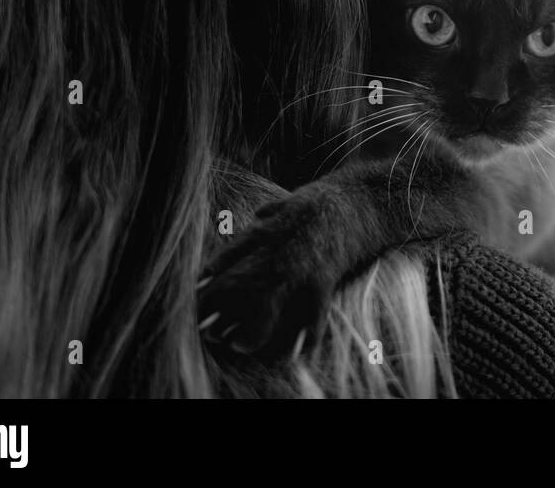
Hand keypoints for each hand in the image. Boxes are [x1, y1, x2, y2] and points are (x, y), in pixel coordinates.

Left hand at [196, 190, 332, 359]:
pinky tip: (296, 350)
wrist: (356, 203)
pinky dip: (304, 338)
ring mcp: (298, 269)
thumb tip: (239, 237)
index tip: (198, 299)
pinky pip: (311, 317)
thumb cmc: (314, 208)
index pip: (221, 263)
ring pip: (265, 306)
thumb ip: (258, 225)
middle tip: (211, 330)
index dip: (205, 286)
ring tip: (240, 344)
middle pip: (233, 286)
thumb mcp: (280, 208)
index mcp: (259, 234)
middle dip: (216, 312)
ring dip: (250, 332)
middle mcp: (273, 253)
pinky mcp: (323, 281)